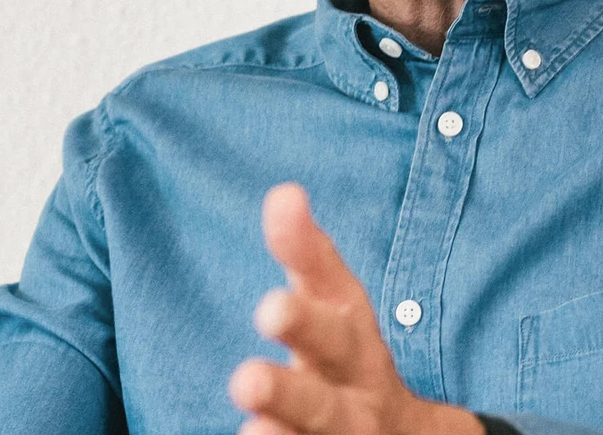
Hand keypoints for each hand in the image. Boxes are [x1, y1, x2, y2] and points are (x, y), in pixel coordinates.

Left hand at [228, 184, 483, 434]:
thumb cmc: (346, 360)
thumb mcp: (334, 305)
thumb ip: (307, 254)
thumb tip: (283, 192)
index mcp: (353, 338)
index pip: (333, 305)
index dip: (305, 299)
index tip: (267, 304)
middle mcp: (355, 388)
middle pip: (329, 381)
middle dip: (293, 378)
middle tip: (247, 377)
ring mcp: (348, 434)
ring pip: (321, 430)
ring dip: (284, 432)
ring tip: (252, 430)